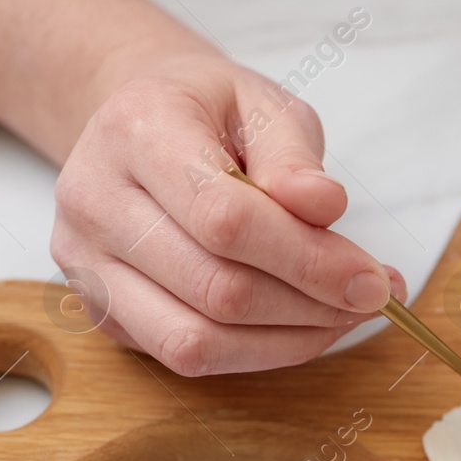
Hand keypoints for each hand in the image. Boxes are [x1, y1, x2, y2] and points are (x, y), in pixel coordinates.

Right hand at [51, 54, 402, 374]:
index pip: (225, 219)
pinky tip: (300, 326)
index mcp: (136, 133)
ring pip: (196, 341)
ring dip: (288, 342)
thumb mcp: (262, 104)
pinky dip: (258, 353)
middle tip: (371, 298)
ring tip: (342, 316)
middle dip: (311, 306)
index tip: (373, 278)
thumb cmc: (209, 113)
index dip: (309, 260)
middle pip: (216, 289)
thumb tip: (324, 207)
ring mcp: (86, 264)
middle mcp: (94, 201)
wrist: (138, 124)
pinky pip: (186, 356)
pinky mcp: (102, 311)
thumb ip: (294, 157)